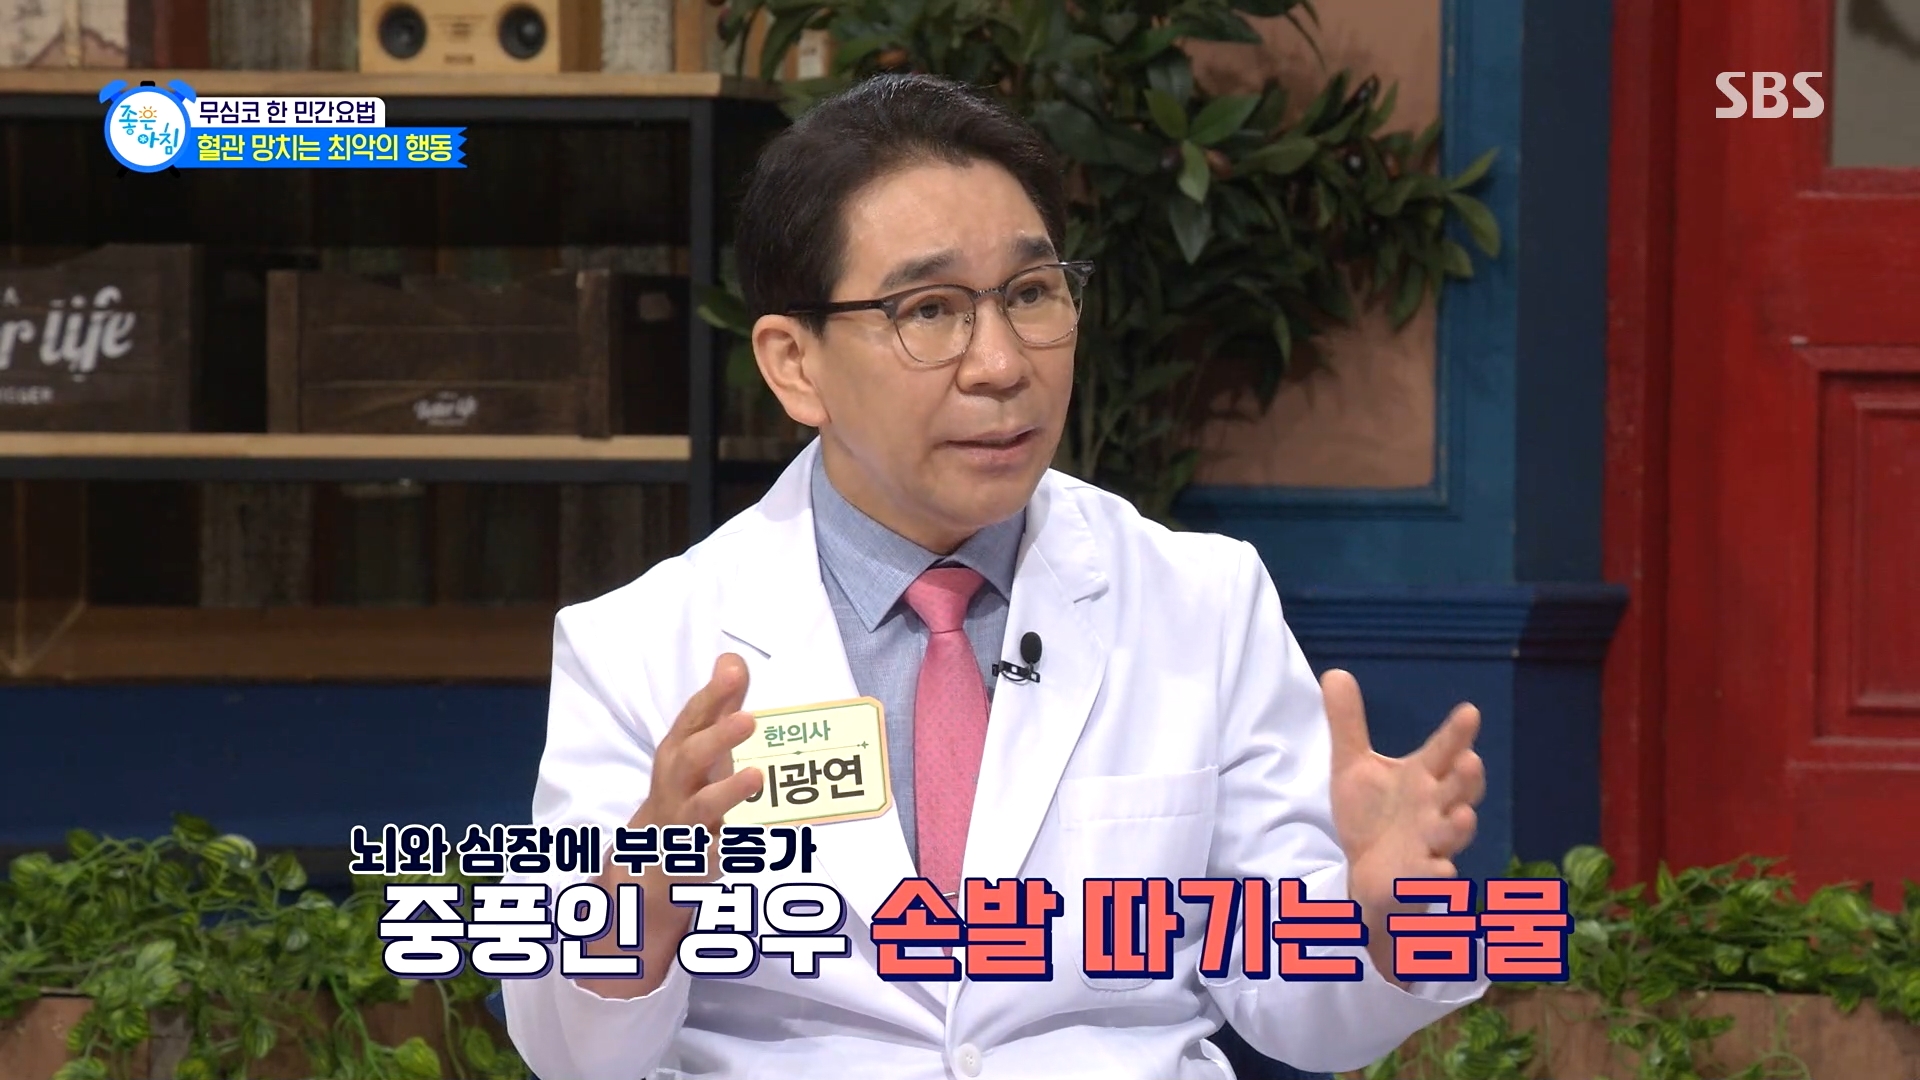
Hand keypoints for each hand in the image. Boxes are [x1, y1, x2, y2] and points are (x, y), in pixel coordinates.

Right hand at [579, 654, 763, 997]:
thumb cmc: (686, 790)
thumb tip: (732, 658)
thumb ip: (720, 706)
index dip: (712, 695)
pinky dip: (730, 845)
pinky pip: (712, 853)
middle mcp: (675, 785)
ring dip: (726, 791)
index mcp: (678, 754)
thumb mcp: (700, 748)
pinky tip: (753, 837)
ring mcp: (683, 823)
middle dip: (716, 737)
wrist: (650, 862)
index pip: (692, 720)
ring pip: (700, 807)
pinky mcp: (697, 859)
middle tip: (748, 719)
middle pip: (690, 758)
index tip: (733, 669)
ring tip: (756, 776)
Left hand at [1321, 670, 1484, 965]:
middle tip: (1471, 761)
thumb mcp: (1353, 766)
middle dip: (1467, 779)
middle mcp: (1434, 808)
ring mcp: (1431, 844)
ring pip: (1452, 833)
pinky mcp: (1420, 878)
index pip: (1443, 751)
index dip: (1457, 734)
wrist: (1366, 870)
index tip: (1469, 712)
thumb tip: (1335, 673)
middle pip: (1458, 790)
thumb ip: (1348, 724)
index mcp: (1422, 778)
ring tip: (1463, 815)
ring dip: (1460, 825)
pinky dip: (1436, 874)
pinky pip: (1433, 876)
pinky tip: (1440, 869)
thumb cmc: (1372, 814)